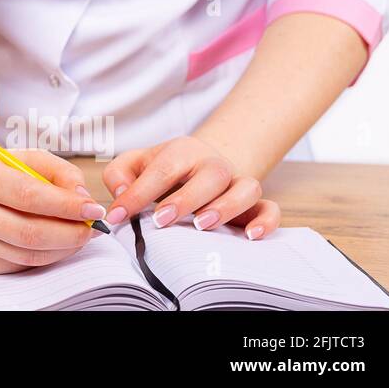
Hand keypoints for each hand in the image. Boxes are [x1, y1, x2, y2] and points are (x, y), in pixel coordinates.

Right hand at [0, 149, 105, 273]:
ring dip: (64, 247)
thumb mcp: (19, 157)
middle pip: (30, 232)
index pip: (28, 196)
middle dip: (71, 233)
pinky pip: (20, 264)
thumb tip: (82, 196)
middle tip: (94, 226)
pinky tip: (57, 243)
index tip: (94, 207)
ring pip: (28, 253)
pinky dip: (46, 255)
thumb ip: (56, 170)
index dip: (66, 205)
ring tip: (80, 234)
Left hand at [101, 136, 279, 239]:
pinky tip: (249, 236)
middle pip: (210, 174)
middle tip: (161, 220)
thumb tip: (120, 193)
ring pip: (246, 188)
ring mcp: (237, 182)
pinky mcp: (255, 204)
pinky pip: (270, 209)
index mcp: (182, 151)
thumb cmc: (162, 170)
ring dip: (226, 207)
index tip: (118, 215)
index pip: (162, 170)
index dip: (137, 193)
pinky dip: (265, 222)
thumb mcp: (135, 164)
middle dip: (185, 199)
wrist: (197, 168)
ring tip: (201, 225)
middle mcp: (213, 164)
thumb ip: (119, 173)